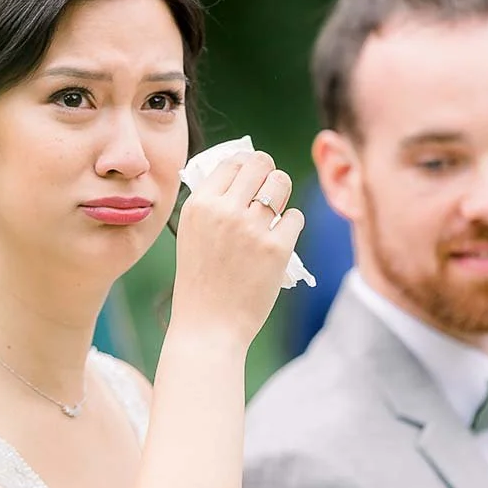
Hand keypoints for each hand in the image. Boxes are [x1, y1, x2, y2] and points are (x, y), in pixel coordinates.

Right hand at [171, 151, 303, 348]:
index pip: (232, 161)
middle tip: (269, 189)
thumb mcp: (193, 234)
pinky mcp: (276, 248)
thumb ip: (212, 204)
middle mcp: (224, 210)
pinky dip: (290, 225)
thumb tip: (238, 172)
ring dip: (281, 195)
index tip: (252, 176)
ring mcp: (251, 228)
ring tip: (274, 213)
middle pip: (261, 164)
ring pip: (281, 183)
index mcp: (200, 205)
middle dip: (268, 173)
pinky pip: (295, 217)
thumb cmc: (200, 282)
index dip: (247, 166)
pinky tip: (279, 240)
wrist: (208, 326)